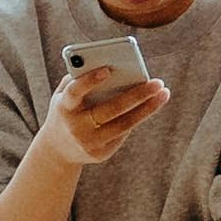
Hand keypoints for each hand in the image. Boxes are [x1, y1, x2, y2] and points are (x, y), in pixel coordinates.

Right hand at [49, 57, 172, 155]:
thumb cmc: (67, 111)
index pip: (75, 92)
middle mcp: (75, 127)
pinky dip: (137, 117)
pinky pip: (123, 133)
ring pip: (123, 124)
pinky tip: (150, 106)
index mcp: (64, 108)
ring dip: (147, 108)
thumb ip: (81, 79)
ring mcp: (89, 143)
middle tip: (158, 82)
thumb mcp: (64, 96)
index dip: (89, 81)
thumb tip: (113, 66)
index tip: (108, 69)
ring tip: (163, 93)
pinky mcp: (100, 154)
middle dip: (136, 95)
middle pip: (110, 110)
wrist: (56, 150)